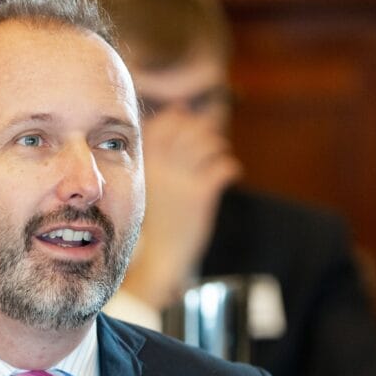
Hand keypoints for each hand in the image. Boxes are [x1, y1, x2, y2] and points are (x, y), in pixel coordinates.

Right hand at [122, 110, 241, 308]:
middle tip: (208, 138)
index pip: (162, 125)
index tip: (186, 117)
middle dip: (201, 128)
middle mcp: (162, 169)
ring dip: (217, 146)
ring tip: (219, 155)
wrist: (160, 259)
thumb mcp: (145, 190)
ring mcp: (182, 180)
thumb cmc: (154, 226)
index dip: (177, 117)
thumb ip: (155, 165)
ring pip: (207, 144)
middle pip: (187, 129)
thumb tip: (160, 151)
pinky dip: (230, 167)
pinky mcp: (201, 195)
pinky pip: (222, 167)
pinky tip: (231, 174)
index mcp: (146, 166)